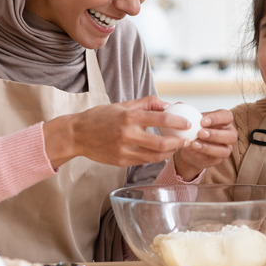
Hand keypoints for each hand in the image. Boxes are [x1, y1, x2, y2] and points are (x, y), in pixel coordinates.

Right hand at [43, 95, 189, 167]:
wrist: (77, 135)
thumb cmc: (100, 117)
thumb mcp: (123, 105)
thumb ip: (146, 103)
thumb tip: (168, 104)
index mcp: (128, 117)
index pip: (160, 118)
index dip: (178, 121)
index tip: (189, 123)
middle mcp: (127, 134)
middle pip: (161, 143)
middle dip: (178, 143)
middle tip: (187, 140)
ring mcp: (124, 150)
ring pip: (155, 156)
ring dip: (169, 153)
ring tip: (176, 147)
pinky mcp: (121, 161)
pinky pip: (144, 161)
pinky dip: (156, 157)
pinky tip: (162, 153)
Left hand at [173, 108, 235, 180]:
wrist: (190, 148)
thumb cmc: (194, 130)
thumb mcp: (191, 120)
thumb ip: (186, 112)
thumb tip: (179, 105)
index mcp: (224, 120)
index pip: (226, 116)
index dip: (216, 118)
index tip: (202, 121)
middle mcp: (229, 134)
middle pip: (231, 135)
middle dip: (215, 134)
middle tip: (200, 133)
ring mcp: (227, 148)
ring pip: (225, 150)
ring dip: (209, 147)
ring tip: (194, 143)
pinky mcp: (220, 159)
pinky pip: (215, 158)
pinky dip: (204, 154)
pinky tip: (193, 149)